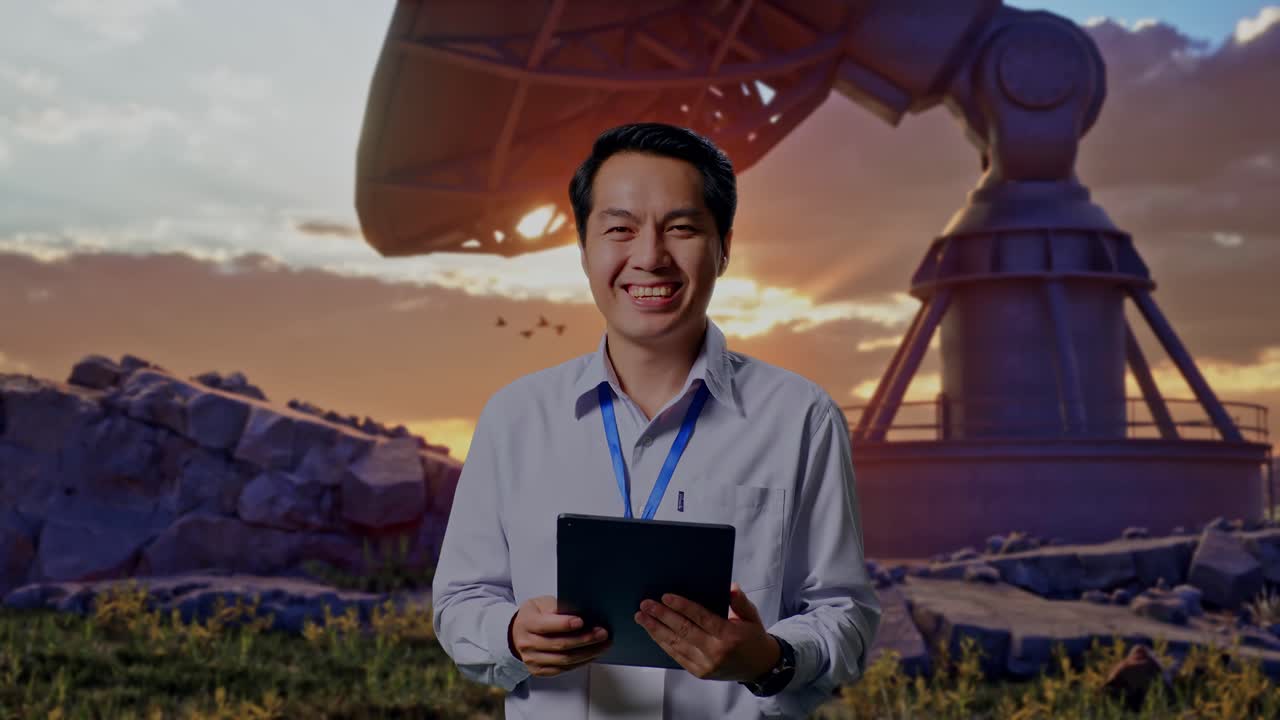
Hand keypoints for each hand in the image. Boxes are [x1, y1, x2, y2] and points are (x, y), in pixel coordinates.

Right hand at [508, 595, 612, 676]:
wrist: (517, 633)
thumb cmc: (534, 615)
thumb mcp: (542, 604)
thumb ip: (558, 608)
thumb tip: (582, 613)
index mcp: (527, 623)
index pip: (546, 625)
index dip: (565, 624)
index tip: (582, 621)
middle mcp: (527, 643)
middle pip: (560, 645)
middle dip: (584, 639)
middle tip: (602, 633)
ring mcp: (532, 660)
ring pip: (564, 660)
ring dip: (588, 653)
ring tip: (603, 645)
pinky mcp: (539, 671)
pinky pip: (564, 669)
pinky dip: (581, 662)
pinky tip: (592, 654)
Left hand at [635, 581, 779, 681]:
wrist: (760, 668)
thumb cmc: (753, 638)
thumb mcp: (752, 616)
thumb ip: (740, 601)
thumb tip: (730, 587)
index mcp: (729, 636)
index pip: (701, 618)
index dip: (682, 607)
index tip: (665, 596)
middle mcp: (715, 652)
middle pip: (683, 631)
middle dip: (662, 616)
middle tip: (646, 604)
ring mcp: (705, 665)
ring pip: (676, 645)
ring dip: (656, 630)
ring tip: (641, 617)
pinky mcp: (699, 673)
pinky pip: (677, 656)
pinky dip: (663, 643)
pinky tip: (653, 632)